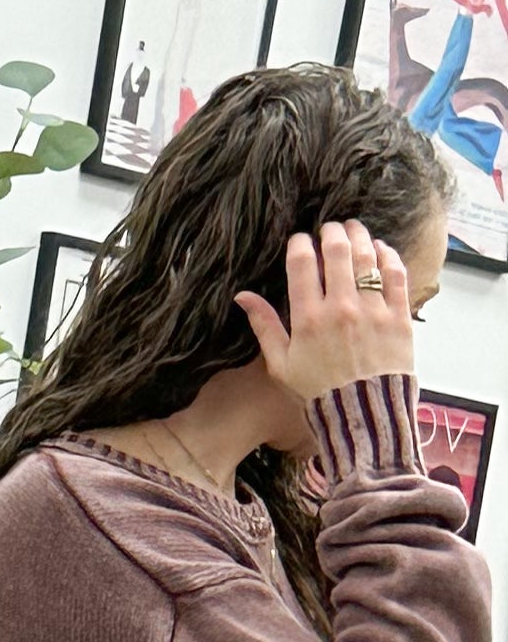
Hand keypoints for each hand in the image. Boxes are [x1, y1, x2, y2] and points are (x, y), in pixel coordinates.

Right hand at [237, 221, 414, 412]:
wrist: (362, 413)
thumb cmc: (318, 390)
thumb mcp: (281, 364)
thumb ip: (264, 326)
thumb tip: (243, 296)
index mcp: (308, 318)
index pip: (302, 263)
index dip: (300, 244)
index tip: (300, 240)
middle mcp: (341, 308)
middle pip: (337, 251)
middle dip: (331, 232)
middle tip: (330, 228)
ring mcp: (372, 310)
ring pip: (367, 257)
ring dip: (360, 236)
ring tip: (354, 229)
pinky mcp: (398, 316)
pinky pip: (395, 274)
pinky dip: (388, 256)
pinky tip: (380, 250)